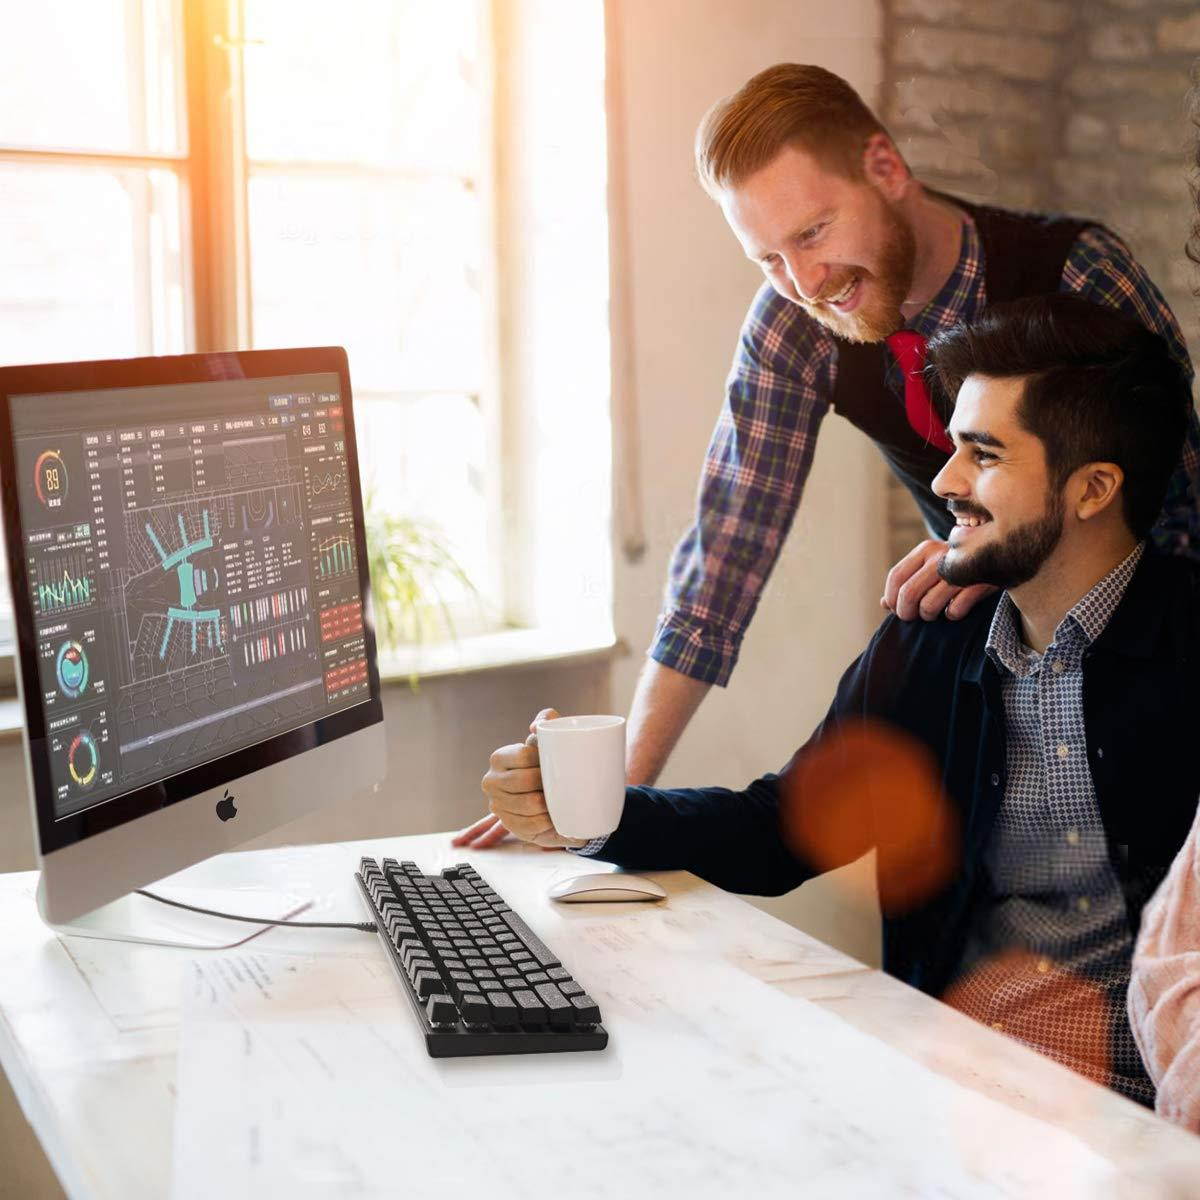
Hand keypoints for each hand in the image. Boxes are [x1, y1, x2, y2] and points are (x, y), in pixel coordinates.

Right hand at [477, 708, 586, 849]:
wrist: (544, 795)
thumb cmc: (546, 762)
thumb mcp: (546, 740)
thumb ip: (546, 720)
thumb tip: (535, 727)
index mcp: (499, 758)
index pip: (524, 755)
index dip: (544, 759)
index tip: (558, 762)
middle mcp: (491, 781)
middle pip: (526, 781)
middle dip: (548, 783)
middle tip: (564, 783)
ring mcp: (497, 805)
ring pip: (529, 805)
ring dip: (549, 805)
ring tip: (562, 801)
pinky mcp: (508, 825)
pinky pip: (530, 825)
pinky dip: (546, 822)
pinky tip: (554, 818)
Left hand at [881, 538, 995, 620]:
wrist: (1000, 554)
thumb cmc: (958, 565)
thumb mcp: (931, 566)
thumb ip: (907, 581)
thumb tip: (884, 604)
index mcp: (925, 550)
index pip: (896, 577)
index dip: (892, 598)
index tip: (896, 610)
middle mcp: (940, 556)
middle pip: (909, 593)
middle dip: (906, 612)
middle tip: (913, 617)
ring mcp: (960, 569)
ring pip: (929, 605)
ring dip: (929, 615)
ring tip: (935, 613)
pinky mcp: (980, 582)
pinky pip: (955, 610)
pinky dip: (952, 615)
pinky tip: (955, 610)